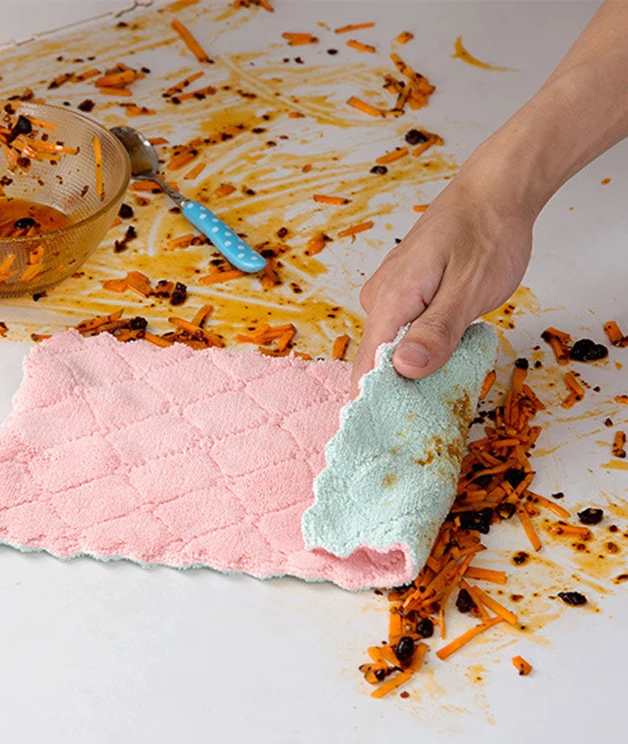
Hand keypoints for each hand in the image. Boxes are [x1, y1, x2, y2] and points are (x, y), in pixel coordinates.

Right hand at [350, 169, 535, 392]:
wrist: (493, 192)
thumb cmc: (486, 235)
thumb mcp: (469, 290)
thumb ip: (437, 331)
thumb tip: (403, 369)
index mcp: (390, 299)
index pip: (368, 366)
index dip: (377, 402)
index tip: (393, 434)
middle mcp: (379, 298)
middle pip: (377, 360)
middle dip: (400, 390)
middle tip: (433, 413)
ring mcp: (388, 294)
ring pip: (390, 347)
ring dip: (412, 369)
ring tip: (443, 384)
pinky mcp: (401, 292)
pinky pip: (401, 331)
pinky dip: (418, 348)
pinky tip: (442, 353)